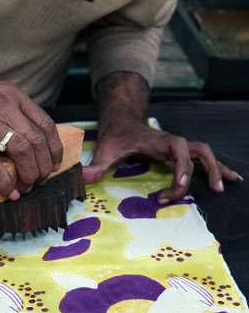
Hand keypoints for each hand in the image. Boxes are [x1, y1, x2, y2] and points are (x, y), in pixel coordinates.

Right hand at [0, 71, 62, 198]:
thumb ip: (14, 115)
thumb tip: (30, 146)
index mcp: (15, 97)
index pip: (46, 124)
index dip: (55, 148)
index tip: (55, 163)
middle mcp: (5, 107)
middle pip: (36, 141)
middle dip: (44, 166)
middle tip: (41, 179)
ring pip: (21, 151)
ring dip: (29, 174)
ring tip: (27, 186)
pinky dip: (5, 181)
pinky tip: (10, 192)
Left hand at [83, 118, 242, 203]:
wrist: (122, 121)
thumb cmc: (115, 136)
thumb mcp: (106, 150)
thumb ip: (97, 165)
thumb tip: (83, 178)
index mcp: (158, 141)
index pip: (178, 150)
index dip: (182, 166)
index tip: (179, 185)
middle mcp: (172, 142)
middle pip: (199, 151)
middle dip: (207, 169)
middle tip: (211, 190)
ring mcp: (177, 147)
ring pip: (204, 154)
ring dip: (217, 169)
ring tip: (224, 188)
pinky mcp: (178, 152)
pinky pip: (201, 159)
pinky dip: (215, 168)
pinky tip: (229, 179)